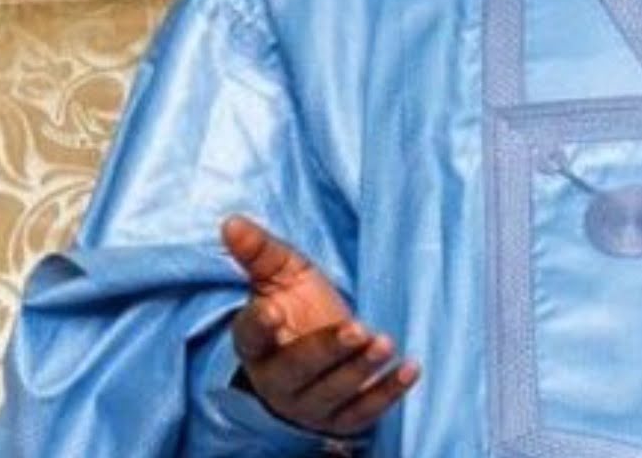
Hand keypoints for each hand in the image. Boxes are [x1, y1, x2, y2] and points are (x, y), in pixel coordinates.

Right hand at [220, 216, 420, 437]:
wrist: (317, 352)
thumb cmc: (295, 308)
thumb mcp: (280, 275)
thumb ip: (259, 251)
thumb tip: (232, 221)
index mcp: (256, 344)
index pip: (252, 337)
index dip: (260, 325)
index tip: (274, 310)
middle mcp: (277, 381)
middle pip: (297, 370)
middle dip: (327, 351)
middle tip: (356, 329)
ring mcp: (308, 404)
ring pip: (332, 392)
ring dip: (360, 369)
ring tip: (384, 343)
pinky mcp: (340, 420)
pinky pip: (364, 412)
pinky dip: (388, 392)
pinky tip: (409, 369)